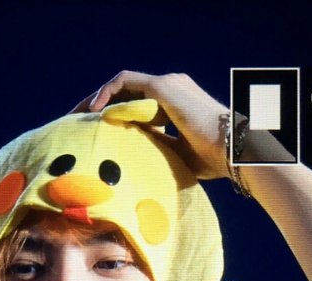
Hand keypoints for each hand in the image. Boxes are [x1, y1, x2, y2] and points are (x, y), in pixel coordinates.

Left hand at [71, 70, 229, 179]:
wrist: (233, 150)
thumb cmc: (213, 161)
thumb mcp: (177, 158)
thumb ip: (157, 153)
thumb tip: (135, 169)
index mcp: (175, 105)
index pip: (137, 105)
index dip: (114, 116)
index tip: (95, 132)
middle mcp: (171, 89)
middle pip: (125, 92)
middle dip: (99, 106)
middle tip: (78, 123)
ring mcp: (168, 85)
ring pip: (122, 84)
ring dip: (98, 98)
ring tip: (80, 116)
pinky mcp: (163, 86)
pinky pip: (125, 81)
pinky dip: (107, 93)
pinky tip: (93, 111)